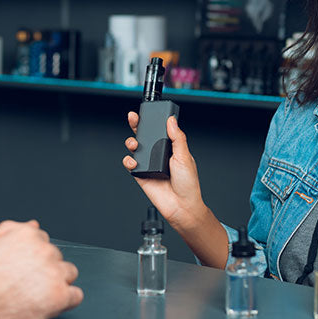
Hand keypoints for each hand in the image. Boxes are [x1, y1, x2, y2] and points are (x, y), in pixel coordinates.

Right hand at [0, 220, 82, 318]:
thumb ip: (9, 231)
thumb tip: (32, 224)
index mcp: (28, 235)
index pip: (43, 242)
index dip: (31, 259)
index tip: (22, 271)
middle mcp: (44, 250)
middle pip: (55, 257)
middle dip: (44, 270)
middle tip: (23, 286)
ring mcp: (54, 273)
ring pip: (69, 274)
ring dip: (57, 283)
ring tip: (36, 296)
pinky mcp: (60, 296)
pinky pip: (76, 296)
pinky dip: (65, 302)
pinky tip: (49, 306)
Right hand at [122, 113, 207, 230]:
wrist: (181, 206)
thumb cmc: (188, 184)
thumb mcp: (185, 156)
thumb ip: (177, 138)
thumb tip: (171, 121)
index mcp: (170, 147)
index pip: (159, 130)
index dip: (152, 121)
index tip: (147, 112)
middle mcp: (158, 154)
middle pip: (144, 136)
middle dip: (137, 125)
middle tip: (133, 118)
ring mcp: (149, 164)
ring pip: (135, 148)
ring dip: (131, 142)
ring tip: (135, 144)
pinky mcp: (141, 175)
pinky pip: (130, 164)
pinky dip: (129, 161)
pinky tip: (134, 163)